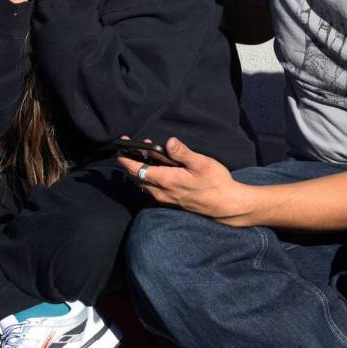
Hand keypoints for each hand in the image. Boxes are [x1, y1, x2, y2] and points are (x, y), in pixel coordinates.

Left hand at [117, 137, 253, 225]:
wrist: (226, 205)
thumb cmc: (215, 183)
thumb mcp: (201, 163)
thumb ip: (182, 153)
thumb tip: (168, 142)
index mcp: (166, 181)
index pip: (137, 170)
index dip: (126, 159)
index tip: (120, 149)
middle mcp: (162, 192)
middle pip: (136, 177)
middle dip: (131, 162)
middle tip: (133, 147)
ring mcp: (166, 198)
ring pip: (144, 184)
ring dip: (141, 169)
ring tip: (146, 154)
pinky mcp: (171, 201)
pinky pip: (153, 188)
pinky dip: (149, 177)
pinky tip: (157, 168)